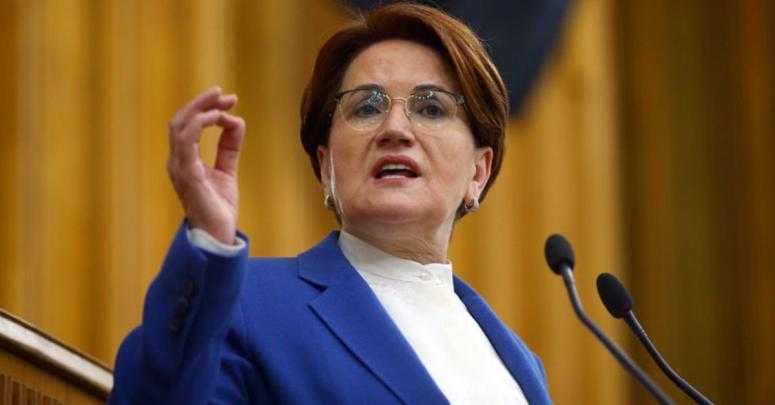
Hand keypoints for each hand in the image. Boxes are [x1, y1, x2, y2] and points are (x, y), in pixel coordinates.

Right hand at [167, 87, 244, 243]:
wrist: (218, 237)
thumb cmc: (219, 208)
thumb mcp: (227, 171)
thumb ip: (229, 148)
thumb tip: (236, 121)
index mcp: (184, 160)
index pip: (187, 125)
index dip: (206, 108)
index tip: (230, 101)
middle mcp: (177, 162)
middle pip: (180, 120)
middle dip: (201, 103)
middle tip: (224, 94)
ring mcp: (179, 168)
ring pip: (179, 126)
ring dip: (201, 109)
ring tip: (222, 101)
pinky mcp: (187, 175)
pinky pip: (186, 142)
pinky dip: (200, 125)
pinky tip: (217, 118)